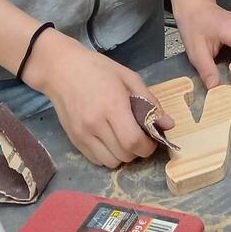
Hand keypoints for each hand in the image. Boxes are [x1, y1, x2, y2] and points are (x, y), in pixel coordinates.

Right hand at [22, 28, 172, 168]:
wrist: (62, 69)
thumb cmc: (98, 69)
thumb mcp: (129, 78)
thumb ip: (150, 102)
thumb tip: (168, 124)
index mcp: (113, 106)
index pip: (134, 141)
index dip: (148, 146)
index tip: (152, 138)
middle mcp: (96, 124)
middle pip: (124, 155)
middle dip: (138, 150)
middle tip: (140, 136)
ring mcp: (82, 134)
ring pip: (111, 162)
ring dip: (123, 155)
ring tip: (124, 138)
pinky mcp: (74, 140)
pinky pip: (96, 160)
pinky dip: (108, 155)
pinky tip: (110, 140)